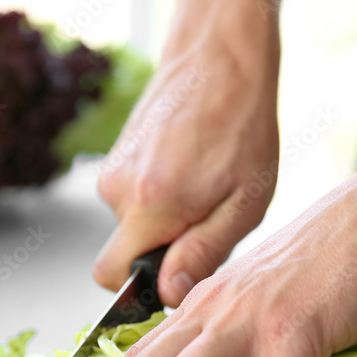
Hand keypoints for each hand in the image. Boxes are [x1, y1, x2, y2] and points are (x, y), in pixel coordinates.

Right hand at [94, 0, 280, 306]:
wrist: (220, 60)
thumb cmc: (243, 127)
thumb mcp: (244, 204)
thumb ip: (203, 254)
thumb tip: (168, 296)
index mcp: (150, 206)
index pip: (112, 278)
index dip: (141, 288)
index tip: (179, 274)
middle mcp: (118, 189)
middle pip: (123, 253)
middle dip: (158, 255)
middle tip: (204, 225)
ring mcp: (112, 170)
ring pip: (131, 225)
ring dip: (163, 222)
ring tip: (204, 189)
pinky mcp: (115, 157)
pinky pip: (131, 199)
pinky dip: (158, 198)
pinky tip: (190, 173)